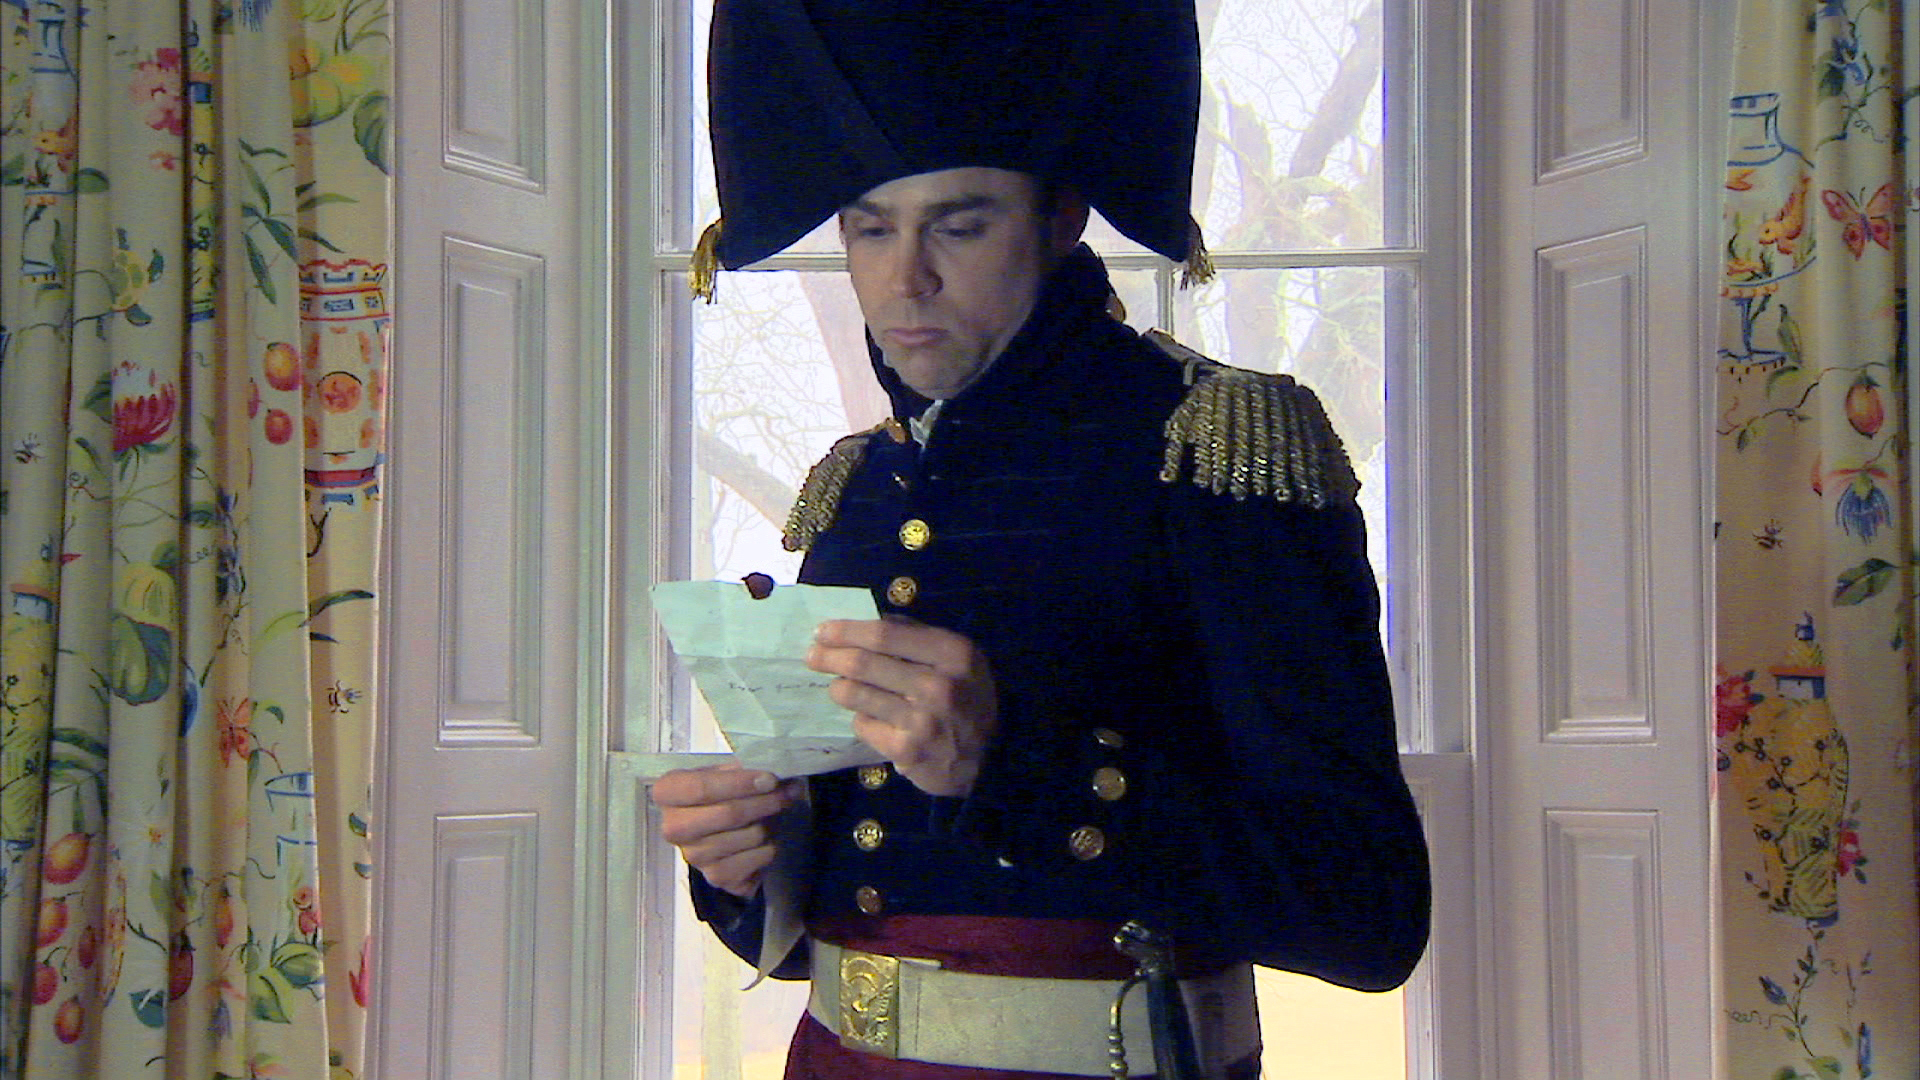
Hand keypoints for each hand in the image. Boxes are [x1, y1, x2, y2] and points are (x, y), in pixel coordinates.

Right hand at [651, 764, 803, 898]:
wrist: (724, 829)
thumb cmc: (723, 792)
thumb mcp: (726, 772)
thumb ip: (744, 768)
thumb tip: (774, 774)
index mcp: (668, 792)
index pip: (701, 788)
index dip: (740, 783)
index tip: (770, 779)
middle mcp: (673, 828)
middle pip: (728, 815)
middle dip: (763, 802)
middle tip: (784, 794)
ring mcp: (693, 856)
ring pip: (747, 837)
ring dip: (769, 824)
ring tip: (770, 816)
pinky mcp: (715, 877)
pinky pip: (755, 859)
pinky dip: (768, 848)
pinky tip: (764, 840)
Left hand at [807, 616, 997, 796]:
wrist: (988, 761)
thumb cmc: (967, 701)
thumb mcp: (958, 661)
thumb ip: (918, 637)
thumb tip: (868, 619)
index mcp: (952, 653)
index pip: (884, 634)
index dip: (847, 630)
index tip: (823, 630)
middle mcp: (938, 684)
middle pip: (862, 662)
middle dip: (829, 656)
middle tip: (812, 655)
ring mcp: (921, 719)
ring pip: (854, 694)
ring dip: (839, 687)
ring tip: (838, 686)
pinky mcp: (905, 750)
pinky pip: (862, 724)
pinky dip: (860, 718)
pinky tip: (870, 718)